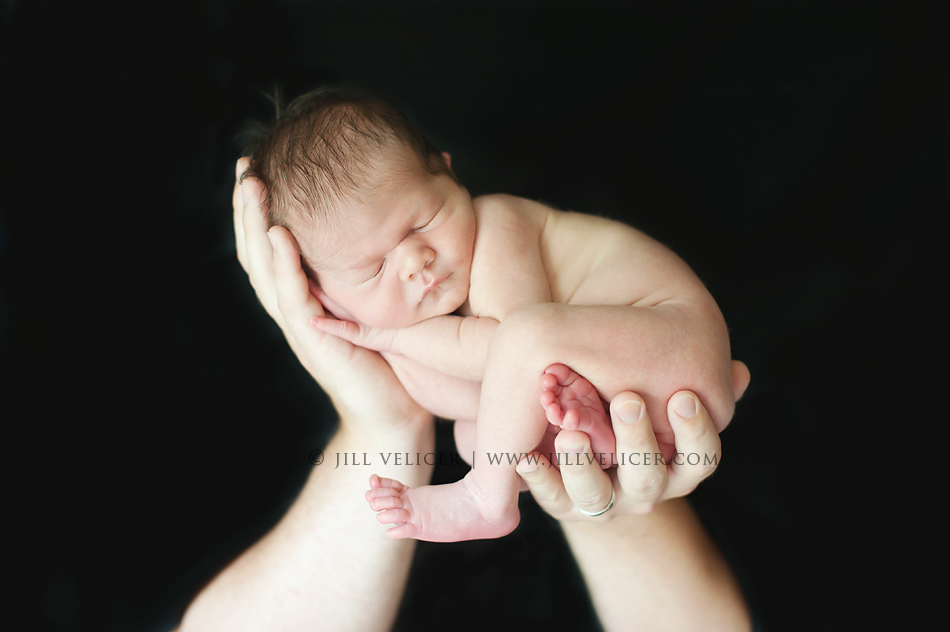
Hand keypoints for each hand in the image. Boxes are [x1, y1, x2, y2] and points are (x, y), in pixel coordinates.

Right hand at [232, 158, 429, 432]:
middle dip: (249, 208)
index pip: (273, 247)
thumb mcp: (380, 302)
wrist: (397, 417)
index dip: (262, 210)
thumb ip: (378, 266)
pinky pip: (292, 297)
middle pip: (259, 252)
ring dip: (256, 226)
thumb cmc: (395, 360)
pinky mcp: (316, 340)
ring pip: (266, 269)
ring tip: (253, 187)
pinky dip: (284, 264)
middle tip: (245, 166)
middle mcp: (295, 308)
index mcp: (306, 297)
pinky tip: (279, 234)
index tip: (259, 168)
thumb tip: (402, 218)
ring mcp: (301, 325)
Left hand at [517, 389, 724, 518]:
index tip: (683, 395)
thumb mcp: (673, 402)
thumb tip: (740, 372)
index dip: (695, 431)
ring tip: (570, 435)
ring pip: (598, 495)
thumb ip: (701, 384)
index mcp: (680, 465)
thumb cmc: (644, 419)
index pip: (701, 457)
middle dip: (638, 439)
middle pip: (649, 477)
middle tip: (626, 400)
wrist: (608, 473)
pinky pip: (553, 500)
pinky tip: (525, 456)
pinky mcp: (565, 505)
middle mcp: (647, 489)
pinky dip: (539, 479)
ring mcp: (606, 501)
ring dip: (584, 464)